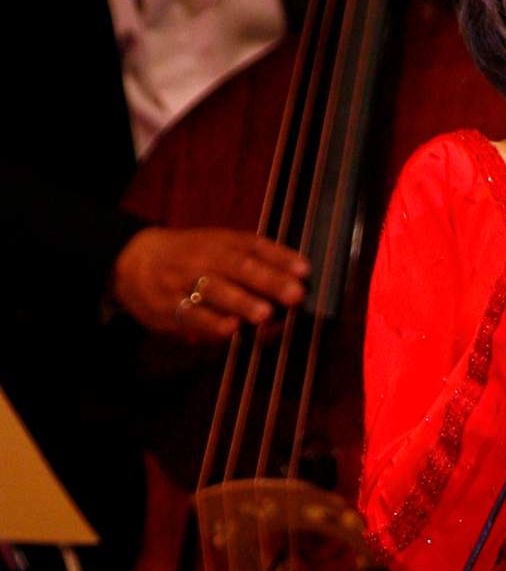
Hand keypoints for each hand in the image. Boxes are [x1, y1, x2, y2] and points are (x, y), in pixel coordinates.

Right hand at [110, 227, 309, 342]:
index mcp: (222, 241)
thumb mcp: (220, 245)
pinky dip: (210, 323)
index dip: (281, 257)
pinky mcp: (167, 306)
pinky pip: (190, 315)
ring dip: (242, 303)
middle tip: (295, 294)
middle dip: (269, 281)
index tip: (305, 269)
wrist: (135, 260)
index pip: (255, 246)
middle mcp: (205, 258)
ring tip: (265, 314)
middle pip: (239, 267)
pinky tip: (229, 329)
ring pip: (215, 291)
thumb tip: (297, 276)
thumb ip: (255, 259)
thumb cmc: (191, 255)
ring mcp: (184, 281)